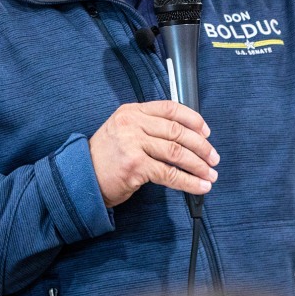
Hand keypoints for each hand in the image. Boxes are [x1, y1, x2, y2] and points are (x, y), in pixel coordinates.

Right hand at [88, 101, 219, 207]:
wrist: (81, 178)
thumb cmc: (106, 158)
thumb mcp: (123, 131)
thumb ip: (148, 127)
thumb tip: (186, 136)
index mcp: (131, 111)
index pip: (170, 108)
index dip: (193, 120)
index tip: (207, 132)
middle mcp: (132, 123)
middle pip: (177, 131)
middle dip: (201, 146)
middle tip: (213, 158)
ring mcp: (132, 143)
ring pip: (176, 153)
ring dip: (198, 165)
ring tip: (210, 175)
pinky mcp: (135, 165)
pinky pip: (169, 173)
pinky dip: (188, 182)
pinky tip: (199, 186)